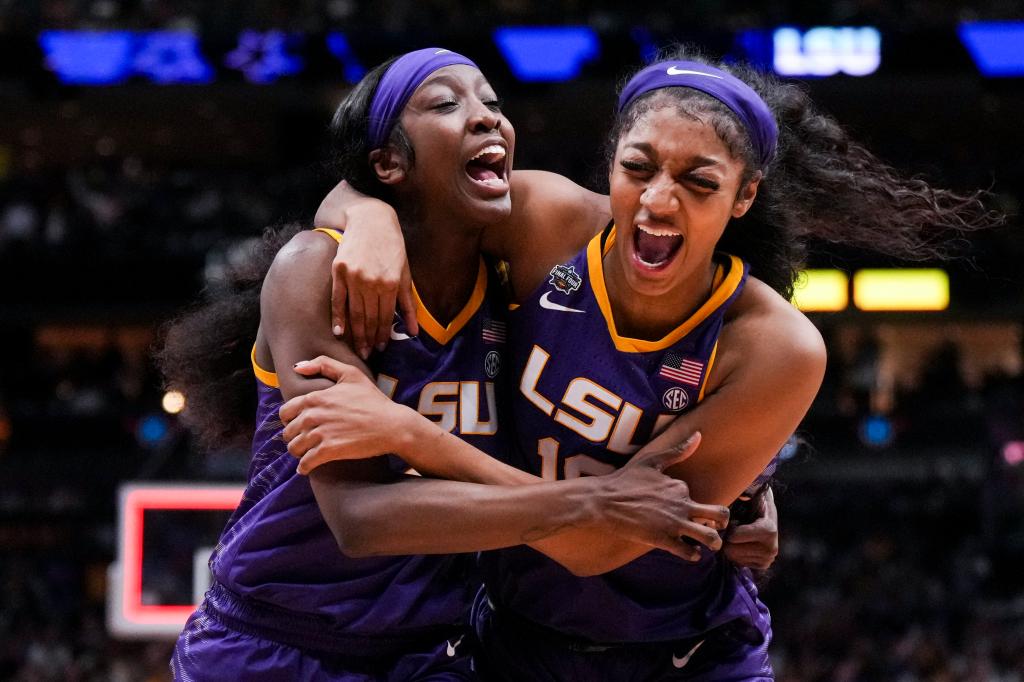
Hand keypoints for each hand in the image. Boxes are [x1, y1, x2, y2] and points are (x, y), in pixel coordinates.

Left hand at [279, 356, 412, 473]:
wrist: (392, 425)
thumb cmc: (373, 399)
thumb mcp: (351, 374)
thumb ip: (323, 364)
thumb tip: (297, 367)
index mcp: (315, 397)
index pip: (285, 412)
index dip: (289, 419)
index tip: (296, 424)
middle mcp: (313, 415)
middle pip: (288, 431)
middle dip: (293, 437)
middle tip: (302, 440)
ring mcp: (320, 434)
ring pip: (294, 448)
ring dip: (297, 452)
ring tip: (305, 454)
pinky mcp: (329, 451)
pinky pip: (306, 463)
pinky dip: (303, 468)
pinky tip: (306, 468)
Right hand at [330, 205, 416, 359]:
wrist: (370, 219)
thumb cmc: (392, 246)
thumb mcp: (405, 272)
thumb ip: (408, 304)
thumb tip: (413, 332)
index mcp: (391, 283)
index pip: (386, 317)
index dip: (383, 335)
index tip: (381, 347)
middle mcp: (372, 282)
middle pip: (369, 318)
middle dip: (369, 339)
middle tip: (367, 354)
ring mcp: (353, 277)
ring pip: (354, 313)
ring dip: (356, 333)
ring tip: (357, 348)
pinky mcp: (338, 271)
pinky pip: (337, 300)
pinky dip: (338, 317)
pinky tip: (339, 332)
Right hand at [593, 432, 729, 561]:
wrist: (603, 501)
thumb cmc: (625, 480)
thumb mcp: (651, 461)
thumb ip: (678, 451)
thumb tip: (699, 435)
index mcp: (679, 486)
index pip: (701, 495)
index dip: (694, 503)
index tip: (685, 507)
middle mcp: (681, 505)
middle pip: (720, 515)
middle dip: (723, 523)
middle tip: (717, 527)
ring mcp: (673, 524)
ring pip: (709, 537)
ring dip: (713, 543)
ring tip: (709, 545)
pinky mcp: (663, 540)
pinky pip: (688, 552)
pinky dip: (693, 555)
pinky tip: (689, 552)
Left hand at [723, 487, 778, 569]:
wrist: (767, 515)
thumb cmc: (754, 503)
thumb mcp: (751, 495)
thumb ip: (744, 493)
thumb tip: (738, 491)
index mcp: (768, 529)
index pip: (734, 536)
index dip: (729, 529)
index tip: (733, 521)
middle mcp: (771, 547)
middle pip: (732, 549)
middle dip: (727, 539)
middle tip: (733, 530)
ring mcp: (768, 558)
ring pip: (733, 557)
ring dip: (731, 546)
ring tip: (738, 536)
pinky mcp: (763, 565)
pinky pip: (739, 563)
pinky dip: (737, 554)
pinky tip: (743, 545)